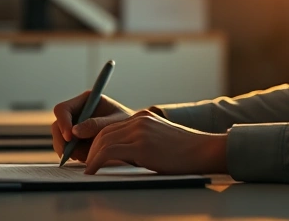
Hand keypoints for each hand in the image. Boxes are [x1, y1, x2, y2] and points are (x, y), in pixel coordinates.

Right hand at [51, 91, 134, 162]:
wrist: (135, 136)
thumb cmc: (129, 124)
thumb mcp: (116, 123)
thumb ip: (97, 125)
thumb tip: (75, 131)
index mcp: (86, 101)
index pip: (62, 109)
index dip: (63, 123)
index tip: (71, 137)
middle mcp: (77, 113)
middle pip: (57, 127)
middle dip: (63, 142)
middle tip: (73, 155)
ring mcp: (75, 128)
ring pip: (61, 141)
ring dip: (71, 151)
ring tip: (89, 156)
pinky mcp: (77, 142)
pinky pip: (69, 151)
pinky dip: (76, 156)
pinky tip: (90, 157)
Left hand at [81, 109, 227, 174]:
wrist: (204, 151)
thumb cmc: (185, 153)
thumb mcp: (160, 141)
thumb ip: (141, 142)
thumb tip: (122, 157)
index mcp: (143, 117)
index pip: (111, 126)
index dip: (97, 141)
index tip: (90, 154)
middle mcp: (139, 120)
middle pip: (104, 132)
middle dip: (90, 149)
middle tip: (84, 165)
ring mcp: (140, 131)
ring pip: (103, 141)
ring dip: (91, 157)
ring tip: (88, 171)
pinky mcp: (141, 145)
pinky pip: (109, 152)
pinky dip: (96, 162)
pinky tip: (92, 172)